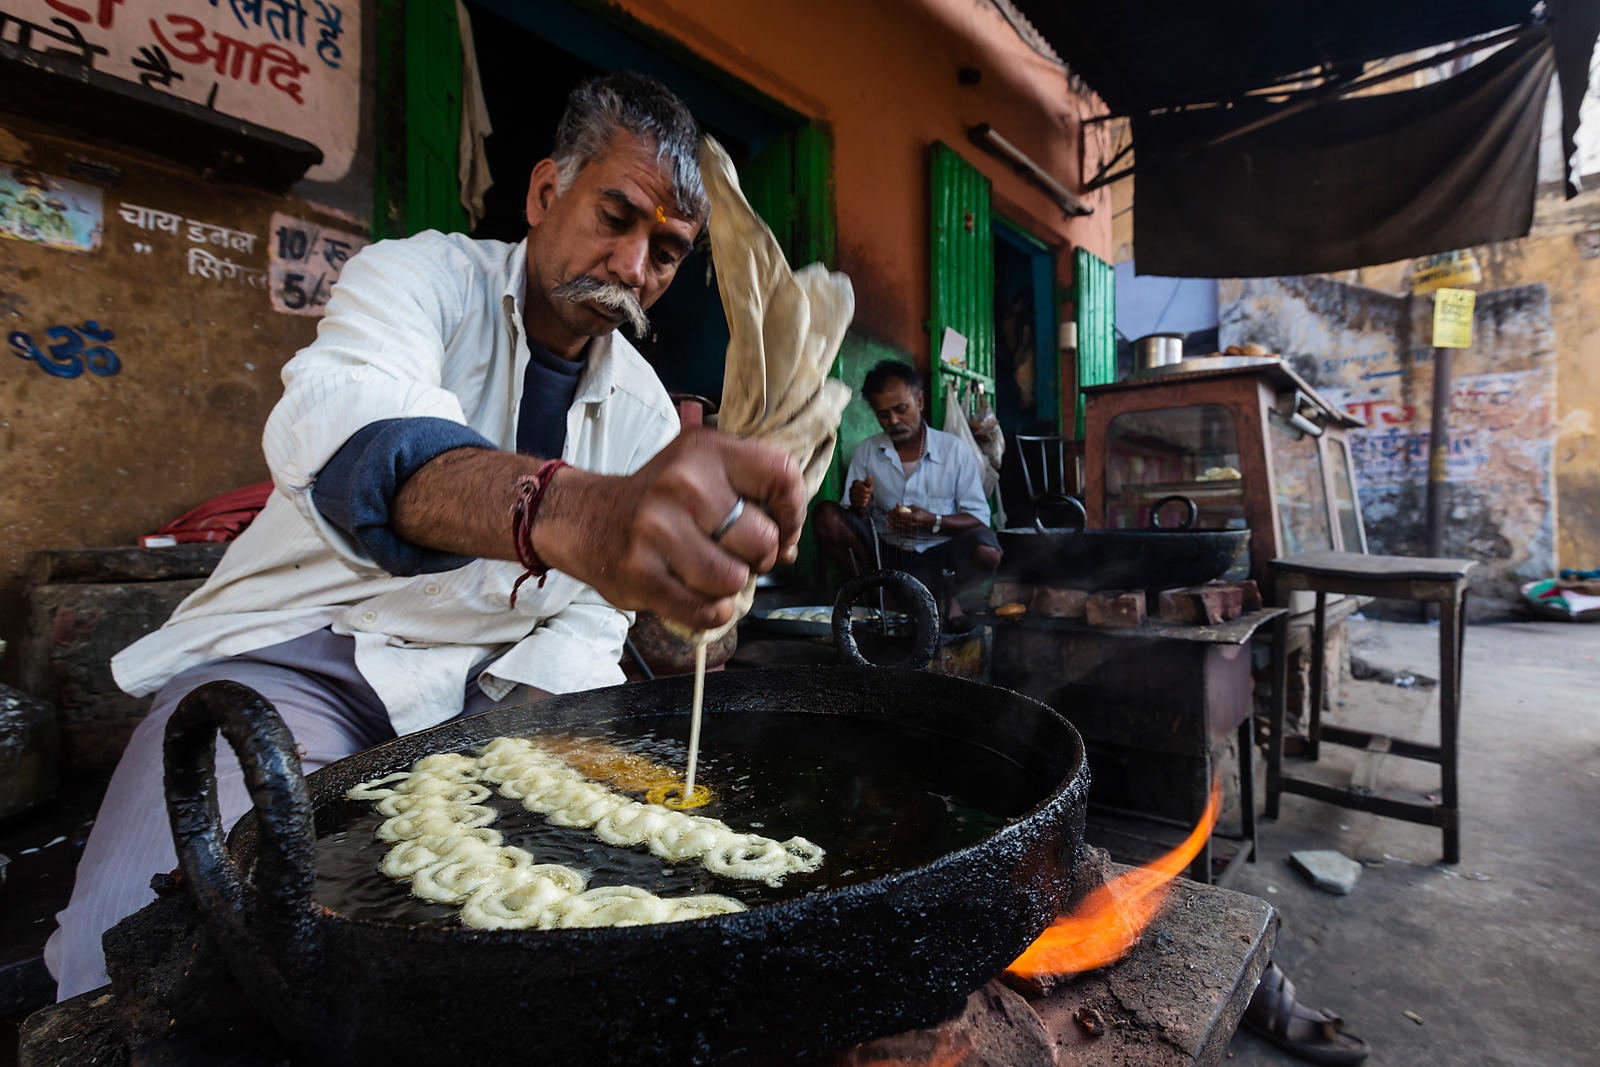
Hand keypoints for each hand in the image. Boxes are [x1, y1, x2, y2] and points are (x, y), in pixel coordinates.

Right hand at [539, 428, 803, 629]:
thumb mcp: (702, 470)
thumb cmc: (659, 501)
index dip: (792, 513)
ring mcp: (657, 528)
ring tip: (710, 572)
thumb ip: (751, 494)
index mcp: (706, 450)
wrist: (585, 518)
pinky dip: (712, 613)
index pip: (781, 475)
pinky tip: (703, 600)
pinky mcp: (641, 572)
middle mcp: (681, 483)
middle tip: (736, 554)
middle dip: (759, 557)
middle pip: (761, 538)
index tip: (782, 531)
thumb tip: (789, 547)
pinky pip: (704, 609)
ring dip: (730, 586)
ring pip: (734, 579)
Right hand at [849, 476, 873, 509]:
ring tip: (867, 499)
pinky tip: (864, 503)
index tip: (868, 490)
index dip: (862, 487)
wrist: (866, 497)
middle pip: (855, 491)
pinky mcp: (851, 501)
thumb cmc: (867, 489)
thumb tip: (869, 475)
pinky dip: (860, 503)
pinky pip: (855, 502)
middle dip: (863, 494)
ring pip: (854, 497)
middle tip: (868, 496)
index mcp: (855, 483)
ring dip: (862, 499)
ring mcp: (850, 495)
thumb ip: (869, 481)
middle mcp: (851, 488)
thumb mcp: (869, 485)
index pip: (856, 484)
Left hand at [886, 504, 935, 533]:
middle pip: (897, 520)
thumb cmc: (923, 513)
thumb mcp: (915, 507)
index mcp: (913, 517)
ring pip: (897, 526)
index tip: (893, 507)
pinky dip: (893, 527)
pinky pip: (899, 530)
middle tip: (889, 511)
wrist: (929, 521)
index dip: (895, 511)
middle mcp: (911, 524)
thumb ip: (905, 507)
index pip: (900, 515)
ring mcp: (910, 528)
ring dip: (891, 521)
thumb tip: (897, 505)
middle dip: (891, 515)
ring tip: (887, 516)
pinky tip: (889, 525)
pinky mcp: (909, 530)